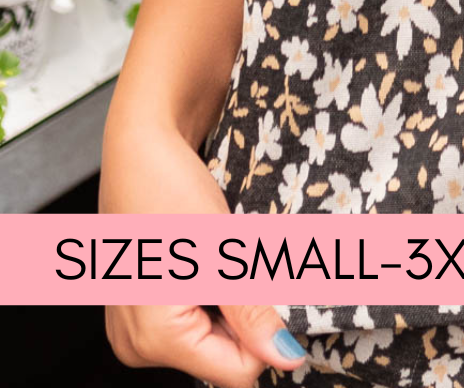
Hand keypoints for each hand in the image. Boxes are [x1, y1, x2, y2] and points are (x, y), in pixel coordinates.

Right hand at [99, 115, 310, 386]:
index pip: (237, 371)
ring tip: (222, 254)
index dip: (267, 333)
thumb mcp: (223, 252)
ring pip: (212, 332)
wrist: (143, 140)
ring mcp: (134, 324)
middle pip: (222, 354)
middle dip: (246, 314)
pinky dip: (213, 288)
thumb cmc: (169, 187)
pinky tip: (210, 255)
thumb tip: (286, 359)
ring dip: (230, 298)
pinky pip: (193, 314)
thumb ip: (254, 313)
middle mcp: (136, 343)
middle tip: (241, 260)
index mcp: (153, 339)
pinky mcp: (141, 302)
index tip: (272, 284)